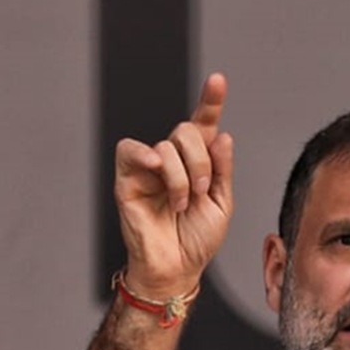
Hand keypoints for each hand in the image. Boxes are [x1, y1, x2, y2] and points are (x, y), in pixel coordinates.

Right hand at [114, 72, 235, 296]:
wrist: (177, 268)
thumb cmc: (197, 239)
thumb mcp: (221, 203)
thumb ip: (222, 169)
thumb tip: (222, 135)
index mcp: (197, 162)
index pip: (203, 125)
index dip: (210, 102)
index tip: (218, 80)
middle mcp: (171, 160)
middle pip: (186, 131)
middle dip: (201, 161)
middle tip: (201, 191)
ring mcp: (148, 168)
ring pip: (167, 145)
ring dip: (182, 176)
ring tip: (183, 202)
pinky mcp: (127, 178)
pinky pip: (132, 150)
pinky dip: (148, 157)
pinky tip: (157, 171)